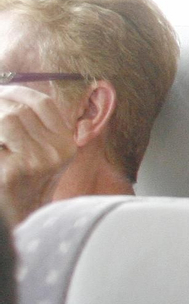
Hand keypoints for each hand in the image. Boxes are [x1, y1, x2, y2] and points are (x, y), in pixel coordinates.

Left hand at [0, 85, 77, 223]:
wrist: (20, 213)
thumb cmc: (24, 179)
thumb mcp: (41, 152)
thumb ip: (36, 126)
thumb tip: (12, 93)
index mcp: (66, 143)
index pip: (45, 104)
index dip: (21, 92)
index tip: (4, 90)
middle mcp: (57, 151)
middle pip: (23, 110)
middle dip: (0, 101)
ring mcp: (38, 161)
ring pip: (9, 119)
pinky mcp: (16, 170)